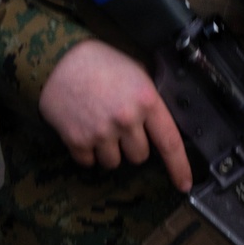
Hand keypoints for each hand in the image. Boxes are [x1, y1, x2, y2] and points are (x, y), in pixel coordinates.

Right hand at [38, 39, 192, 191]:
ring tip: (99, 123)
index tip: (184, 184)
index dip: (179, 166)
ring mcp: (102, 133)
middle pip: (139, 156)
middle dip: (132, 145)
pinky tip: (84, 128)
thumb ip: (148, 99)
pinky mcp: (78, 141)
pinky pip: (89, 162)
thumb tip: (159, 123)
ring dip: (109, 150)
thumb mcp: (135, 71)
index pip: (169, 141)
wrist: (59, 60)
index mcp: (146, 100)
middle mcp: (127, 120)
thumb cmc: (100, 62)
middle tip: (119, 123)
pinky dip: (87, 151)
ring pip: (114, 162)